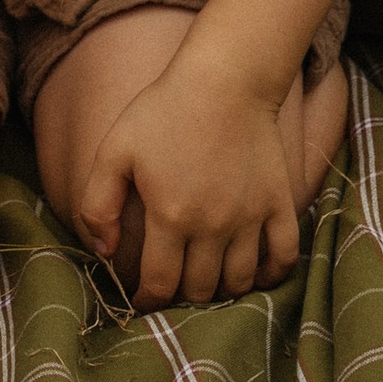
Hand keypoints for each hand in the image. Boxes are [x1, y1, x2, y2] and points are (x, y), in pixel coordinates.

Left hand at [73, 51, 301, 307]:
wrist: (225, 80)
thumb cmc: (164, 111)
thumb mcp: (115, 150)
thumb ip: (99, 204)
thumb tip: (104, 253)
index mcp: (170, 215)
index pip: (159, 284)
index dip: (147, 301)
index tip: (142, 301)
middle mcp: (213, 225)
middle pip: (200, 290)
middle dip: (181, 298)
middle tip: (173, 288)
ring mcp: (251, 217)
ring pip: (239, 282)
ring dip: (221, 291)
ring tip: (206, 282)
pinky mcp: (279, 205)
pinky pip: (283, 259)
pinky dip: (270, 276)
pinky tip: (253, 273)